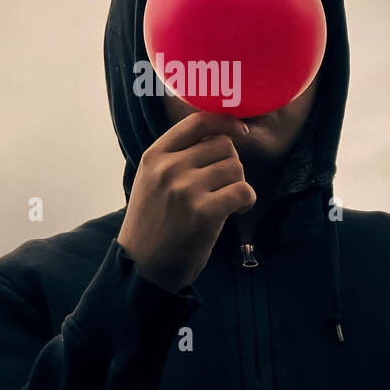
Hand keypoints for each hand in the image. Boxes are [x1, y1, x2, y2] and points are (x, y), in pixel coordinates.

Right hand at [116, 112, 256, 292]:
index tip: (240, 130)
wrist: (142, 267)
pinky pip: (243, 191)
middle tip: (225, 186)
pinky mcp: (205, 212)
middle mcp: (169, 168)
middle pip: (223, 145)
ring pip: (235, 167)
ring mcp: (186, 189)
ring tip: (228, 201)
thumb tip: (218, 135)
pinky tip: (237, 211)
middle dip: (231, 164)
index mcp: (154, 156)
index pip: (197, 122)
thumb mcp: (150, 181)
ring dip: (239, 183)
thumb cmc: (151, 224)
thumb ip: (176, 157)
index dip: (225, 122)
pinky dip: (247, 200)